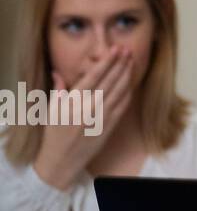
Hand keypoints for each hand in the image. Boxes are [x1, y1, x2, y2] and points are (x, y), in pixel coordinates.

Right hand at [32, 46, 136, 190]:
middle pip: (109, 81)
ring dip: (127, 75)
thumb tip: (57, 72)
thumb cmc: (54, 134)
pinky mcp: (109, 126)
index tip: (114, 50)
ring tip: (131, 61)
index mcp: (73, 102)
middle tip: (127, 49)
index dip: (106, 61)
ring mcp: (101, 117)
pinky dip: (128, 92)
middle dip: (120, 64)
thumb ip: (58, 90)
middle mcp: (89, 108)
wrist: (62, 161)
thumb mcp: (51, 111)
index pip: (94, 76)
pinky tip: (131, 82)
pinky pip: (122, 106)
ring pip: (119, 91)